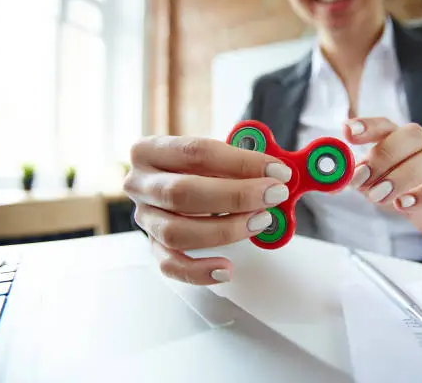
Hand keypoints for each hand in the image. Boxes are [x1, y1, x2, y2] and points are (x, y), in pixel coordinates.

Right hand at [123, 136, 291, 284]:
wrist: (176, 183)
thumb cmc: (199, 168)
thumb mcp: (215, 154)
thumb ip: (243, 161)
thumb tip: (282, 175)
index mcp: (149, 150)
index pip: (196, 152)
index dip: (241, 162)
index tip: (277, 170)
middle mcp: (139, 184)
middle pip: (182, 192)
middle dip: (235, 196)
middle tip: (273, 195)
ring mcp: (144, 218)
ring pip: (176, 232)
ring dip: (224, 229)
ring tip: (260, 222)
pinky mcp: (152, 247)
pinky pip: (171, 265)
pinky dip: (199, 271)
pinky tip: (227, 268)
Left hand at [344, 118, 421, 258]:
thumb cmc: (399, 189)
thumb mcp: (373, 181)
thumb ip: (356, 176)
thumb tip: (333, 178)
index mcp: (399, 139)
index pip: (385, 125)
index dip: (367, 125)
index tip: (347, 131)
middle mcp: (421, 147)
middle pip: (409, 136)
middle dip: (381, 156)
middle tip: (360, 178)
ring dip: (397, 178)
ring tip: (376, 197)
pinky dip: (419, 197)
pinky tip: (401, 204)